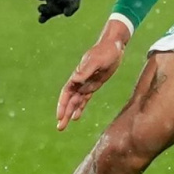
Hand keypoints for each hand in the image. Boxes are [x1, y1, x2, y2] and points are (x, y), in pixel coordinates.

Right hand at [58, 16, 130, 130]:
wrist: (114, 46)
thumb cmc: (106, 51)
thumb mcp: (98, 60)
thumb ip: (86, 70)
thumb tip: (75, 80)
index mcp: (78, 75)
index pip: (67, 93)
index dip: (62, 105)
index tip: (59, 116)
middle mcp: (80, 80)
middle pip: (69, 100)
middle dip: (64, 113)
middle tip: (60, 127)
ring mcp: (86, 83)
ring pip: (76, 101)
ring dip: (70, 112)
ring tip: (65, 125)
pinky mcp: (94, 84)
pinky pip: (85, 98)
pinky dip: (80, 107)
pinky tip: (77, 116)